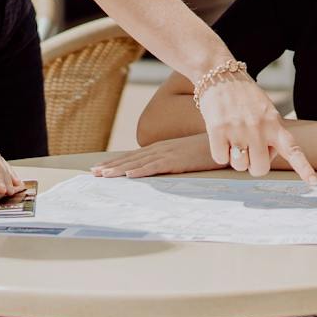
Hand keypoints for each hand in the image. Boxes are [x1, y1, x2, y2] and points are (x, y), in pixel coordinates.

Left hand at [92, 135, 218, 176]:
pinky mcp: (177, 160)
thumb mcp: (183, 155)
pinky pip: (156, 167)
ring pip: (138, 163)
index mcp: (160, 148)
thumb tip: (158, 171)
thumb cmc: (205, 150)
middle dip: (111, 166)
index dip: (114, 162)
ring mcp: (167, 154)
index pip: (132, 156)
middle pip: (130, 158)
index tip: (99, 168)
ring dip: (119, 169)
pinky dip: (142, 171)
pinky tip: (130, 176)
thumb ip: (170, 161)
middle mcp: (160, 149)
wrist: (224, 141)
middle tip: (93, 173)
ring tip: (103, 175)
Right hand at [195, 71, 316, 183]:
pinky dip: (219, 152)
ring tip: (233, 136)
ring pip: (239, 166)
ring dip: (235, 157)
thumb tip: (264, 158)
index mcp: (275, 123)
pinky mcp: (218, 129)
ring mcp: (239, 129)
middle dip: (253, 164)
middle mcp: (259, 128)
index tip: (314, 183)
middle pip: (260, 169)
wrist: (219, 72)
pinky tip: (221, 135)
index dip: (304, 168)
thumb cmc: (244, 96)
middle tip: (248, 148)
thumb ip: (271, 134)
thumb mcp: (266, 110)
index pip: (293, 149)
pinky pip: (220, 158)